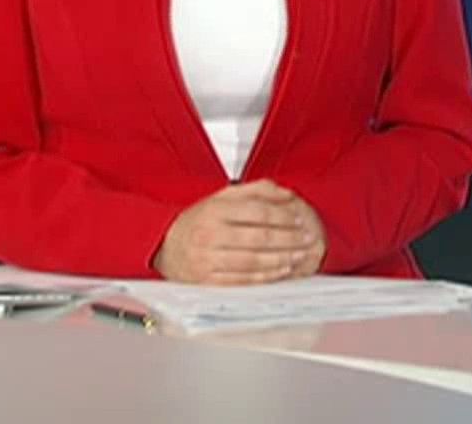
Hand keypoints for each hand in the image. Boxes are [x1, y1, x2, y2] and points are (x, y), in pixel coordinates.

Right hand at [152, 180, 320, 284]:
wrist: (164, 246)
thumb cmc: (199, 221)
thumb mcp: (223, 197)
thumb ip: (257, 190)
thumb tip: (286, 193)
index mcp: (214, 210)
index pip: (257, 212)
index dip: (283, 215)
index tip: (300, 219)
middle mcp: (209, 235)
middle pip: (259, 238)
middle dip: (289, 239)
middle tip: (307, 238)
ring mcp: (207, 260)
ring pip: (253, 261)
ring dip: (282, 259)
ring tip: (299, 255)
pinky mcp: (207, 281)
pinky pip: (242, 280)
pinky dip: (266, 276)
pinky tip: (281, 271)